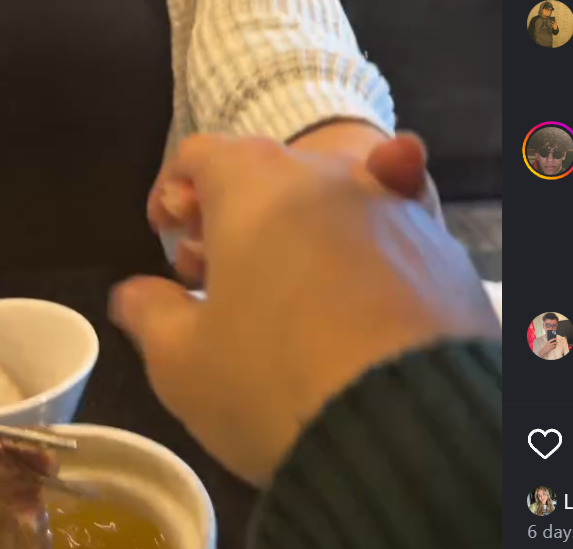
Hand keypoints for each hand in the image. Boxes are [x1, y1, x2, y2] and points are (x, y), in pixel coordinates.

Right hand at [109, 133, 496, 485]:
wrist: (407, 418)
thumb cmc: (272, 379)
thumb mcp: (182, 361)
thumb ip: (149, 312)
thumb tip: (134, 292)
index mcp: (255, 182)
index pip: (200, 153)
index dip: (173, 192)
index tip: (168, 238)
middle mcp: (330, 173)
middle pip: (268, 174)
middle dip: (233, 216)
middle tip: (214, 281)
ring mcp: (393, 203)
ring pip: (329, 201)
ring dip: (296, 234)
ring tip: (279, 302)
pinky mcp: (438, 244)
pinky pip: (382, 231)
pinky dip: (356, 253)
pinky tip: (347, 304)